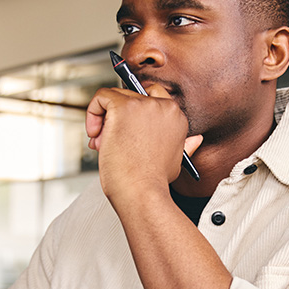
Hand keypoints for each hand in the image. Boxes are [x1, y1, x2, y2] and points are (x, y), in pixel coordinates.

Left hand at [85, 84, 201, 200]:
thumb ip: (184, 145)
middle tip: (110, 142)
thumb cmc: (154, 181)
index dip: (136, 112)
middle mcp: (163, 106)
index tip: (127, 130)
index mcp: (176, 117)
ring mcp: (143, 105)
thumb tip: (196, 140)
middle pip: (131, 97)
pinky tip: (96, 135)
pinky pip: (101, 97)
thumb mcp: (176, 161)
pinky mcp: (123, 107)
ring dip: (104, 120)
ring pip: (115, 97)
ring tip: (104, 144)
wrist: (142, 192)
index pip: (153, 96)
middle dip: (117, 119)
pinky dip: (92, 112)